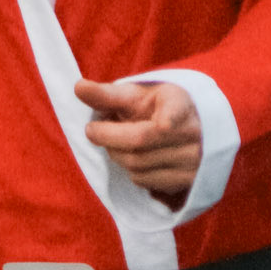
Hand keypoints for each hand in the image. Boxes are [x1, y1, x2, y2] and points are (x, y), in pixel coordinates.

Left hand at [76, 78, 201, 195]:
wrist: (186, 129)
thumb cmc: (153, 108)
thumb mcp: (134, 96)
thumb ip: (106, 94)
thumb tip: (78, 87)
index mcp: (179, 102)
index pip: (176, 111)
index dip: (170, 118)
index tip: (164, 124)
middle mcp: (191, 132)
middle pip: (139, 141)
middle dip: (108, 137)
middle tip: (93, 130)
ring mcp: (193, 159)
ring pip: (138, 165)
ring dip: (116, 155)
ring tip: (115, 142)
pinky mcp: (187, 182)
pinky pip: (145, 182)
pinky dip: (130, 171)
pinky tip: (132, 157)